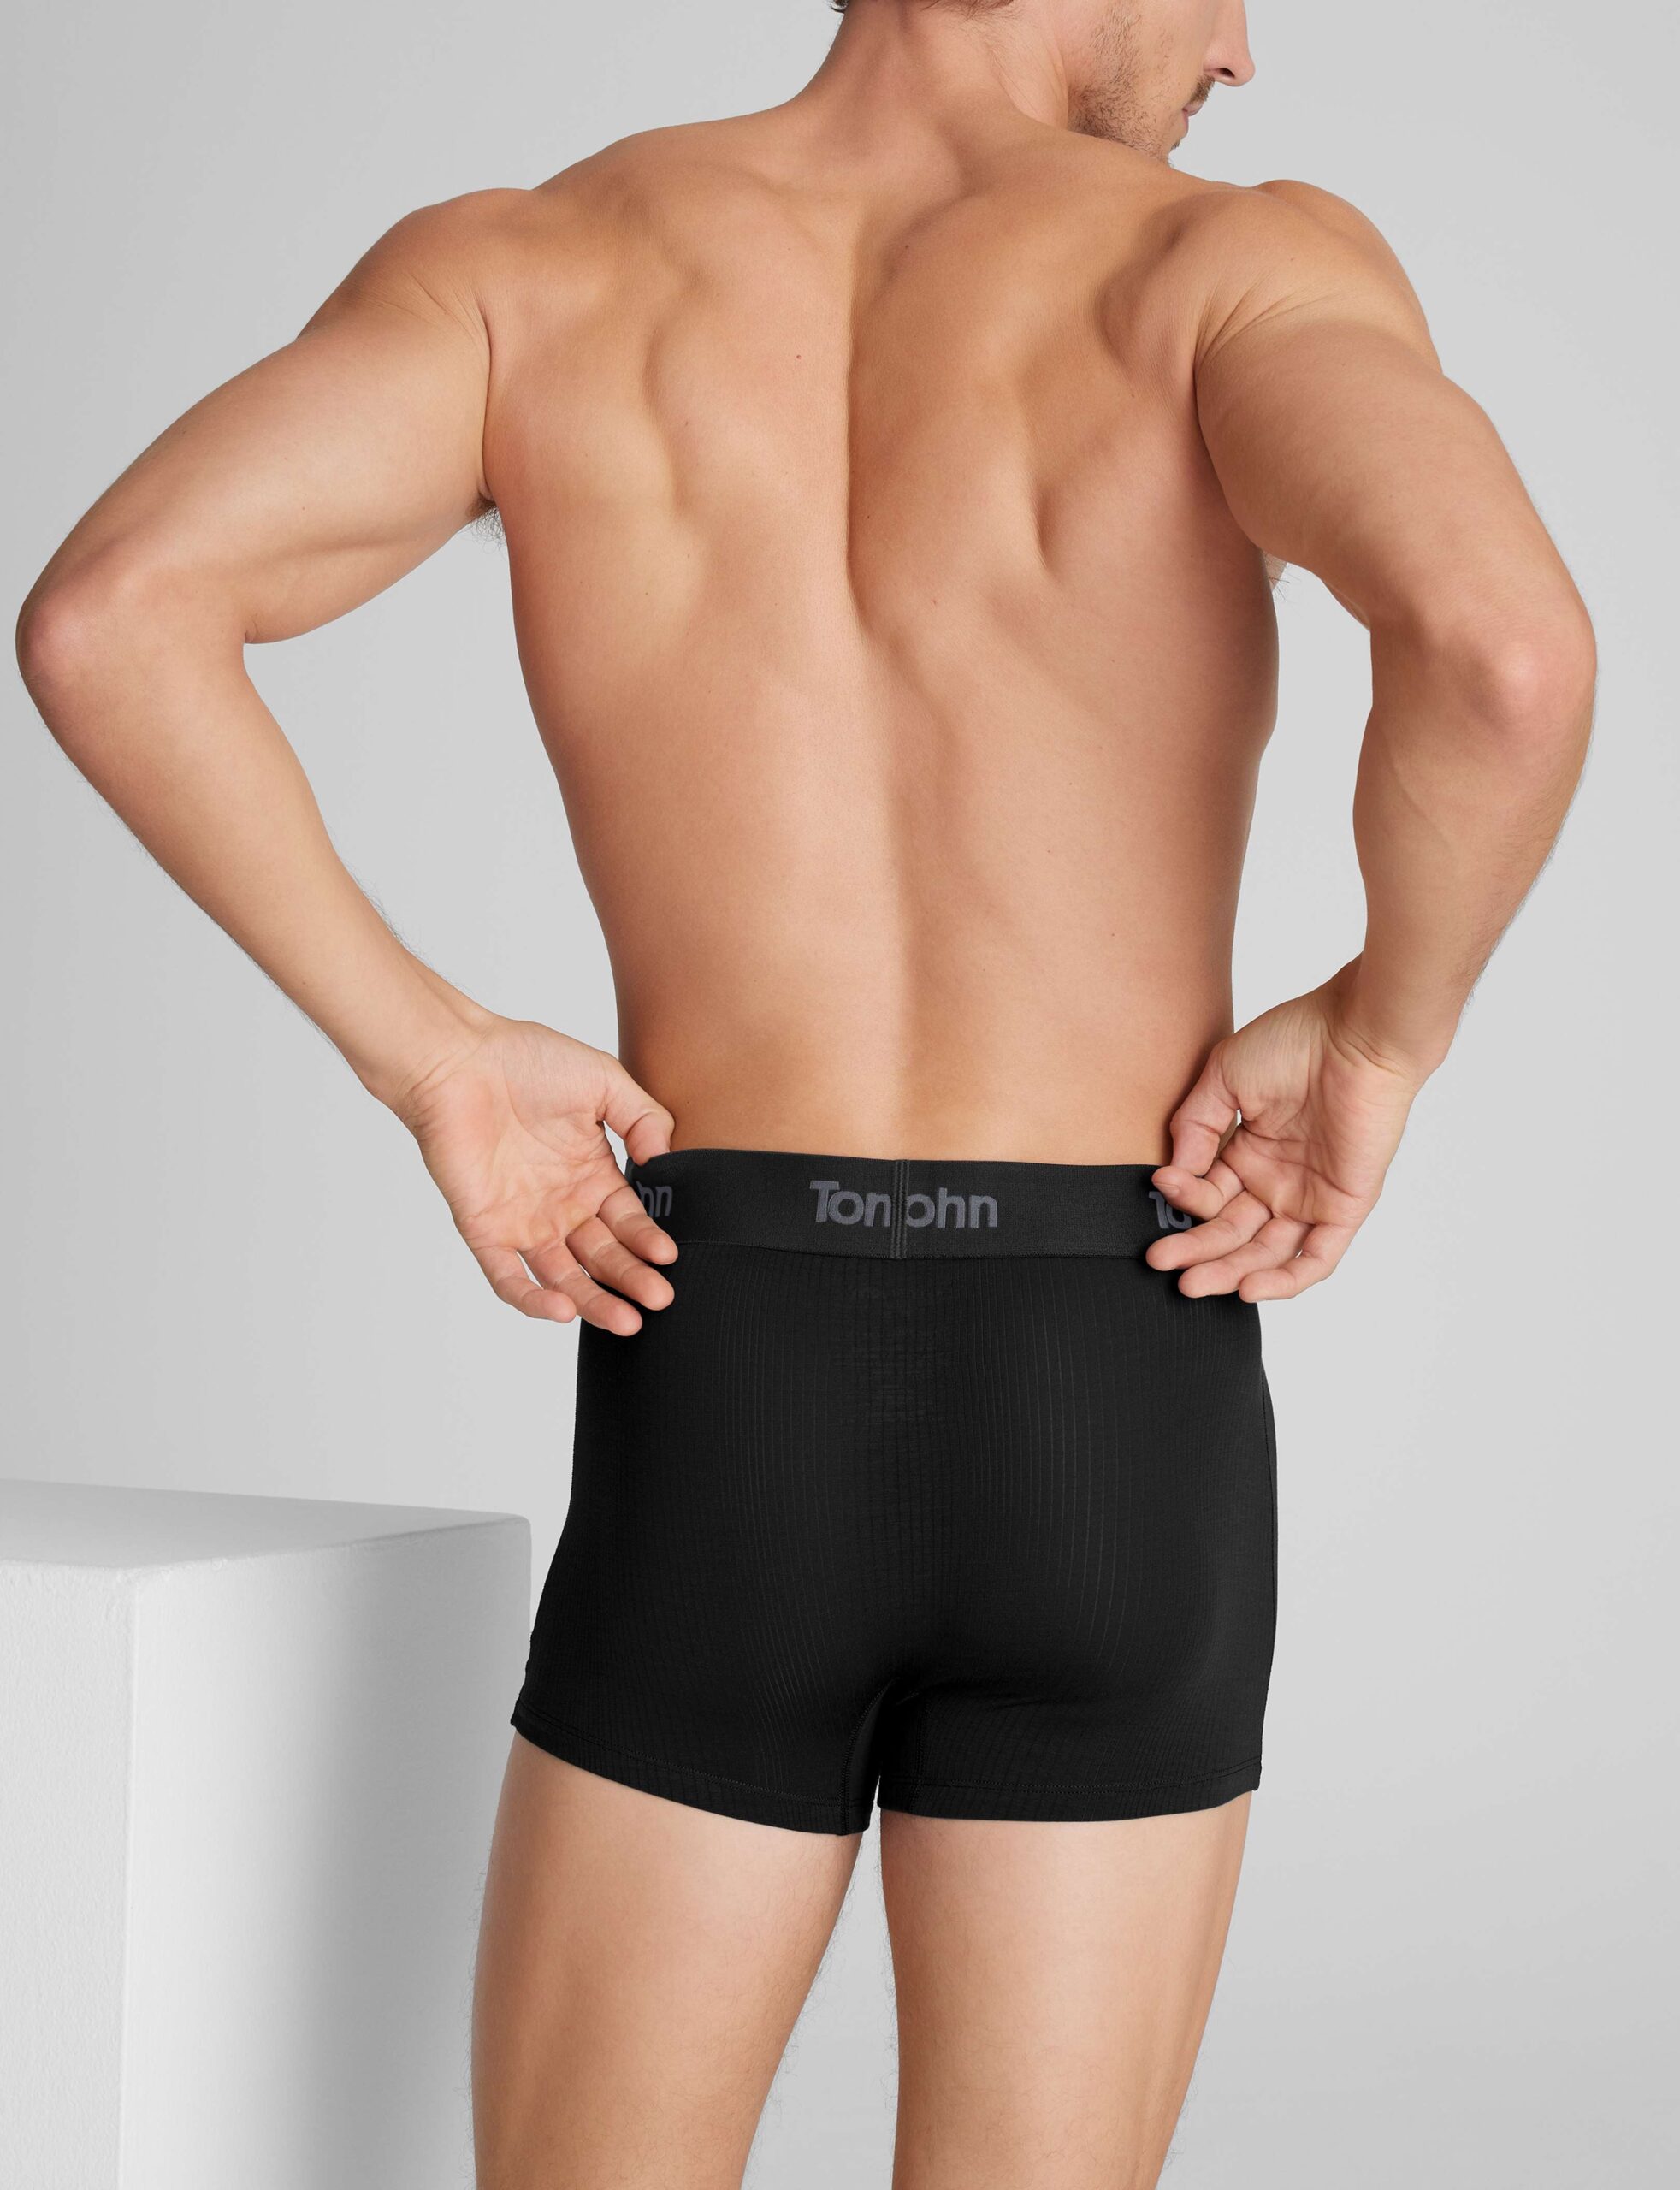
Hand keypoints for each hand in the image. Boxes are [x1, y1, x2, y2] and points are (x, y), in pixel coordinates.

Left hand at [388, 1016, 678, 1333]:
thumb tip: (666, 1162)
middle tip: (659, 1298)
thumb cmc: (524, 1060)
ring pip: (563, 1277)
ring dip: (594, 1301)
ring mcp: (522, 1220)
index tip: (669, 1256)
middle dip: (632, 1280)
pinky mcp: (484, 1229)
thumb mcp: (604, 1080)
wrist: (456, 1059)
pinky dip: (531, 1298)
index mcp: (591, 1175)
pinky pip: (507, 1276)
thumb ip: (643, 1118)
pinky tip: (562, 1310)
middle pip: (602, 1258)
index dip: (649, 1241)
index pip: (628, 1222)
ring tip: (625, 1320)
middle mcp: (560, 1205)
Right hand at [1146, 968, 1425, 1301]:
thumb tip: (1175, 1171)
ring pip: (1266, 1252)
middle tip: (1161, 1260)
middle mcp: (1278, 1180)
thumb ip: (1196, 1123)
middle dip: (1194, 1250)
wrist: (1358, 1035)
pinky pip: (1317, 1257)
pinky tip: (1249, 1288)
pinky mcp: (1345, 1207)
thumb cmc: (1297, 1042)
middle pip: (1231, 1232)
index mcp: (1250, 1152)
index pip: (1209, 1193)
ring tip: (1192, 1283)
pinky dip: (1286, 1279)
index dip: (1185, 1196)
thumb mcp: (1226, 1075)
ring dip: (1229, 1271)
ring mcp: (1311, 1196)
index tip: (1163, 1184)